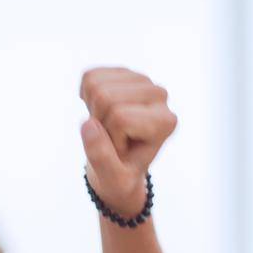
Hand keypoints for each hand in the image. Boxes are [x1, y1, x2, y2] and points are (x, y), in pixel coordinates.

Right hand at [78, 67, 176, 215]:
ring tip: (108, 126)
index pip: (120, 118)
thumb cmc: (121, 174)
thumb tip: (88, 124)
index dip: (111, 138)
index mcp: (166, 121)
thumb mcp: (113, 179)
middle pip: (106, 97)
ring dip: (92, 110)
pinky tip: (101, 111)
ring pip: (96, 85)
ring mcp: (143, 80)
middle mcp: (160, 95)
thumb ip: (102, 158)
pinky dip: (86, 97)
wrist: (120, 164)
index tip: (122, 151)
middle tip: (112, 138)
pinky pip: (89, 77)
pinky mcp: (124, 72)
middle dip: (100, 122)